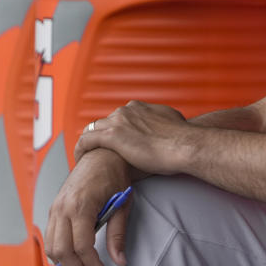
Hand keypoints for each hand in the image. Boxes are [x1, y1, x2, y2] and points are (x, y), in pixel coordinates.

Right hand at [44, 149, 132, 265]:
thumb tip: (119, 259)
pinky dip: (59, 250)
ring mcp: (55, 207)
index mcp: (81, 205)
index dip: (92, 264)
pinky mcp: (54, 208)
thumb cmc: (115, 174)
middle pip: (62, 251)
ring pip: (51, 246)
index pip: (82, 246)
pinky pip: (50, 236)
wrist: (102, 154)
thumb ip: (118, 233)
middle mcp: (63, 207)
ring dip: (66, 263)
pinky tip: (75, 256)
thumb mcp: (123, 203)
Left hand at [75, 101, 189, 174]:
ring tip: (89, 156)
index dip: (119, 129)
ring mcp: (119, 121)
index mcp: (142, 107)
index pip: (122, 116)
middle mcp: (128, 110)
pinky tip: (80, 158)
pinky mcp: (112, 135)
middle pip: (106, 121)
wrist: (185, 145)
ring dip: (90, 142)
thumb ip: (163, 122)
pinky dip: (81, 149)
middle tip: (104, 152)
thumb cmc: (183, 140)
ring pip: (93, 129)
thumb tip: (167, 127)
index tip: (120, 141)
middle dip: (104, 136)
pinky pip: (86, 140)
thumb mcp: (174, 123)